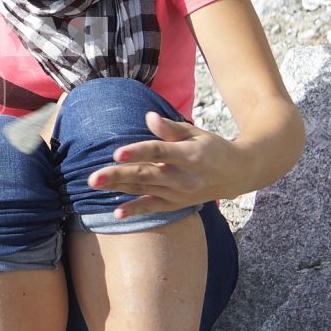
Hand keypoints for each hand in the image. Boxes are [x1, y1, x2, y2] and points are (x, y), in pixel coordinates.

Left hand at [90, 112, 238, 218]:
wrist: (238, 174)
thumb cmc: (212, 147)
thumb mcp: (196, 133)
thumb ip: (170, 128)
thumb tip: (148, 117)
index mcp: (190, 154)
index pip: (159, 152)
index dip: (137, 152)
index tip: (116, 153)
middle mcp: (184, 177)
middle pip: (146, 175)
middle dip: (118, 176)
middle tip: (92, 178)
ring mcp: (180, 193)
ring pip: (144, 190)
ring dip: (118, 189)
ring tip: (94, 186)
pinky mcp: (177, 204)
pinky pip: (153, 208)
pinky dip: (136, 210)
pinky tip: (117, 213)